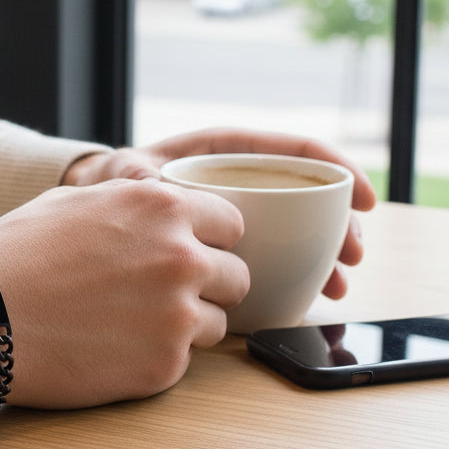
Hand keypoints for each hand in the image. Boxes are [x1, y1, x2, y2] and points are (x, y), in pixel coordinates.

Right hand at [0, 178, 248, 409]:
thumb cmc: (20, 251)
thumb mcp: (81, 199)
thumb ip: (139, 204)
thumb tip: (172, 212)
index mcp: (163, 206)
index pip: (231, 224)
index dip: (208, 240)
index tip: (185, 252)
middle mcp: (181, 256)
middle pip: (236, 276)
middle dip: (207, 285)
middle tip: (161, 294)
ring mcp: (177, 315)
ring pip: (217, 323)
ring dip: (186, 324)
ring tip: (131, 323)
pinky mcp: (163, 365)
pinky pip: (183, 361)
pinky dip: (155, 357)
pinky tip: (112, 347)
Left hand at [61, 127, 376, 301]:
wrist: (84, 225)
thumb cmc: (106, 189)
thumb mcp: (121, 177)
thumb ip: (136, 178)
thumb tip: (149, 183)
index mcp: (220, 150)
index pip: (289, 149)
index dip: (335, 168)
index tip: (363, 198)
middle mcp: (235, 181)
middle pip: (305, 195)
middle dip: (339, 224)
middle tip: (352, 257)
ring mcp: (235, 216)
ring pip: (297, 230)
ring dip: (325, 255)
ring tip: (336, 286)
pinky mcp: (228, 249)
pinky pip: (272, 257)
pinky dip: (297, 276)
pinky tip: (308, 298)